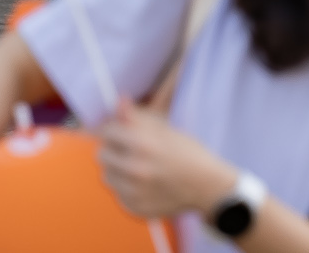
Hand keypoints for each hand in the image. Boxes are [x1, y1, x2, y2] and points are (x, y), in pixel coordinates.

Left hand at [95, 99, 235, 220]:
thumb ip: (138, 118)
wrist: (207, 187)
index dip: (114, 130)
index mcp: (143, 144)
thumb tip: (119, 101)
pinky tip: (144, 184)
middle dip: (113, 150)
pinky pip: (118, 194)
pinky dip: (127, 188)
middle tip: (129, 150)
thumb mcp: (167, 130)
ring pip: (107, 176)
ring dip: (118, 170)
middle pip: (102, 155)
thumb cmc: (189, 153)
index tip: (119, 132)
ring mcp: (133, 191)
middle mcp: (134, 168)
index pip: (107, 132)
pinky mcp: (133, 207)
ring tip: (137, 168)